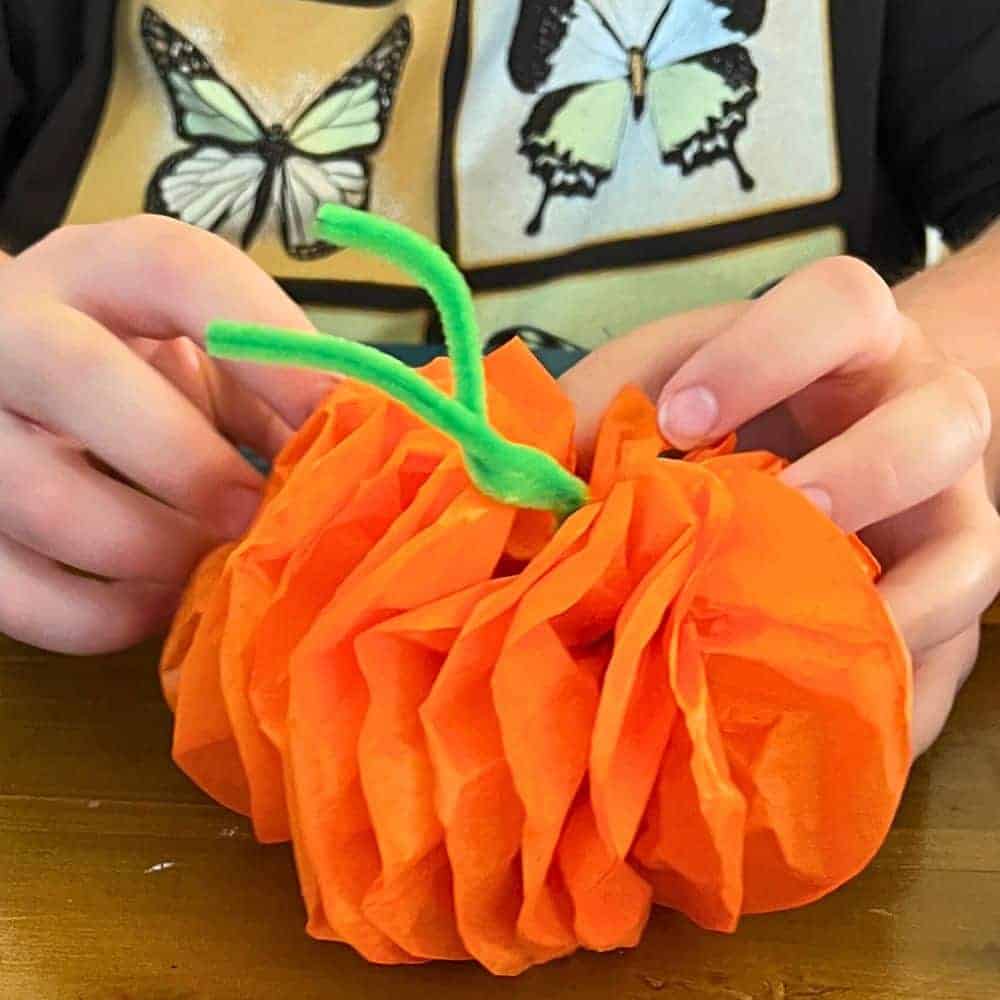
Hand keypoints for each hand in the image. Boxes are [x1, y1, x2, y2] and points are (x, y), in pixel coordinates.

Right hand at [0, 216, 334, 653]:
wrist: (11, 387)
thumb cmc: (136, 370)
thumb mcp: (199, 354)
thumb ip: (270, 393)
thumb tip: (356, 455)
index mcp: (99, 271)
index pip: (180, 270)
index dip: (269, 344)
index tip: (333, 416)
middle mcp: (11, 332)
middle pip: (79, 376)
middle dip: (185, 460)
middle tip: (251, 513)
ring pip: (39, 498)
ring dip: (150, 550)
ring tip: (209, 565)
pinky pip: (15, 593)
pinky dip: (104, 615)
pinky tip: (158, 603)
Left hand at [561, 256, 999, 756]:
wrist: (848, 423)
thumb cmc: (745, 396)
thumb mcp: (674, 371)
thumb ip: (607, 401)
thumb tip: (523, 475)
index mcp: (852, 338)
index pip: (839, 307)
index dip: (765, 357)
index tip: (677, 421)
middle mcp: (923, 413)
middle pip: (943, 424)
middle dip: (865, 471)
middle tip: (786, 513)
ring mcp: (952, 512)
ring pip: (972, 556)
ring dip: (893, 608)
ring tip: (798, 644)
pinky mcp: (949, 605)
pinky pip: (952, 665)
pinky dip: (888, 703)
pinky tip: (812, 725)